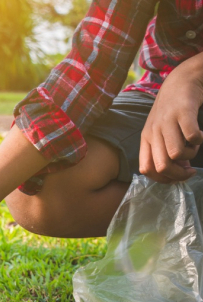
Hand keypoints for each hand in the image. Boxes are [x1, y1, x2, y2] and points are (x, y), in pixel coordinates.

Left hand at [139, 55, 202, 182]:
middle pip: (161, 167)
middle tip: (191, 169)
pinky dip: (200, 141)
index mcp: (147, 139)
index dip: (163, 178)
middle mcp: (153, 131)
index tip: (177, 174)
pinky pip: (192, 137)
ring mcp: (167, 122)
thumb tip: (177, 171)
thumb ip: (164, 151)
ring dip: (191, 155)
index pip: (146, 169)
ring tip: (194, 145)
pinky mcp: (183, 112)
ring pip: (176, 154)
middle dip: (179, 174)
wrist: (180, 80)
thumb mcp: (161, 131)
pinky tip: (201, 135)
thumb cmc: (172, 111)